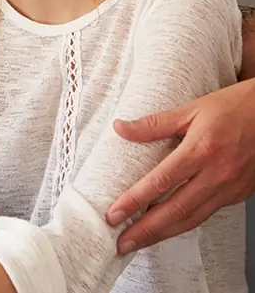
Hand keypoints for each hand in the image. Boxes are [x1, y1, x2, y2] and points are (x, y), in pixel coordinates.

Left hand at [107, 79, 254, 252]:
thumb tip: (121, 128)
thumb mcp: (192, 109)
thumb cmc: (235, 108)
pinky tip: (167, 226)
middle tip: (121, 243)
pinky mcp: (238, 194)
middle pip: (176, 210)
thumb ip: (154, 124)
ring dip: (163, 234)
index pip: (161, 182)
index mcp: (202, 150)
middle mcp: (217, 173)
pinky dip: (184, 223)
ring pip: (193, 218)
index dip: (134, 201)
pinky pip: (207, 213)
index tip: (114, 214)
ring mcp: (230, 187)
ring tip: (139, 242)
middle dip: (146, 230)